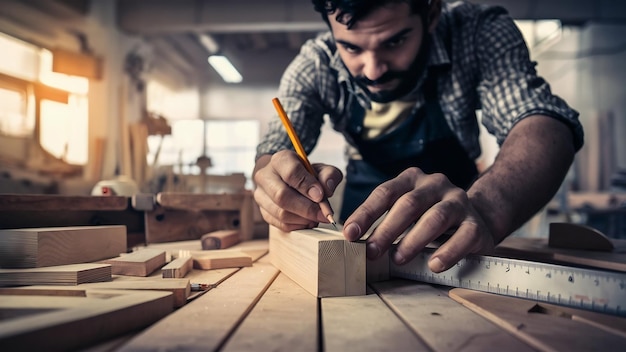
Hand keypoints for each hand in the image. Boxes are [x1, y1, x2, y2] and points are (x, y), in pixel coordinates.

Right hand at [253, 150, 342, 231]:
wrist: (286, 178)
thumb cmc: (305, 173)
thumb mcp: (320, 169)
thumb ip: (329, 175)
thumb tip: (327, 190)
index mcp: (280, 160)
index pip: (290, 173)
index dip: (307, 186)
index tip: (321, 197)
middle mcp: (265, 176)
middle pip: (281, 196)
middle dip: (306, 208)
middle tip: (323, 214)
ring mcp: (260, 195)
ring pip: (280, 213)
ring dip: (303, 219)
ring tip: (316, 217)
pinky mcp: (263, 211)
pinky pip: (280, 224)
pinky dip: (297, 226)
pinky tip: (307, 221)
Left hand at [342, 167, 494, 272]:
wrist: (475, 220)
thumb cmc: (428, 218)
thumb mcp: (405, 212)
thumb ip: (384, 221)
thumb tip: (354, 241)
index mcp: (412, 179)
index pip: (385, 192)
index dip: (366, 213)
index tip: (349, 233)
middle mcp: (435, 184)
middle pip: (409, 204)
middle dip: (387, 230)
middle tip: (371, 252)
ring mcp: (458, 202)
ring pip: (435, 217)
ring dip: (413, 240)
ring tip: (398, 260)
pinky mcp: (476, 224)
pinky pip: (463, 237)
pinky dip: (447, 252)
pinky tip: (433, 264)